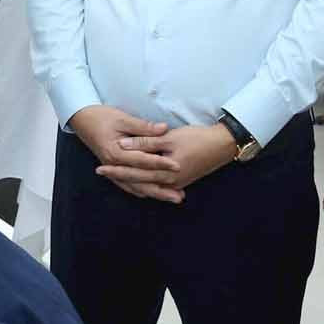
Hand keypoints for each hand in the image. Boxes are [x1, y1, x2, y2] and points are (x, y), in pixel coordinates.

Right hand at [68, 105, 178, 202]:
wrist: (82, 119)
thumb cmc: (102, 117)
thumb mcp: (123, 118)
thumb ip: (144, 127)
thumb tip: (164, 129)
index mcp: (116, 152)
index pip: (143, 161)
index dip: (161, 163)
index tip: (178, 166)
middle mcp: (113, 165)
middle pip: (141, 181)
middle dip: (162, 189)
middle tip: (181, 195)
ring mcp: (112, 170)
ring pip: (135, 187)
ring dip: (155, 194)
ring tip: (173, 199)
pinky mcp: (112, 170)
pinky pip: (127, 185)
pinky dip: (140, 191)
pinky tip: (153, 194)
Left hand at [96, 123, 238, 200]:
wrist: (223, 145)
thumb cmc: (197, 139)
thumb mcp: (168, 138)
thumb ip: (145, 143)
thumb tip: (122, 145)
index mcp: (165, 173)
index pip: (135, 172)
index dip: (116, 169)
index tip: (100, 167)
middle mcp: (170, 182)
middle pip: (139, 181)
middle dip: (119, 176)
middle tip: (100, 172)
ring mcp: (176, 183)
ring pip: (148, 185)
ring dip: (132, 182)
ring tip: (115, 178)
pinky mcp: (181, 180)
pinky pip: (158, 185)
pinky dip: (146, 184)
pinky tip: (138, 183)